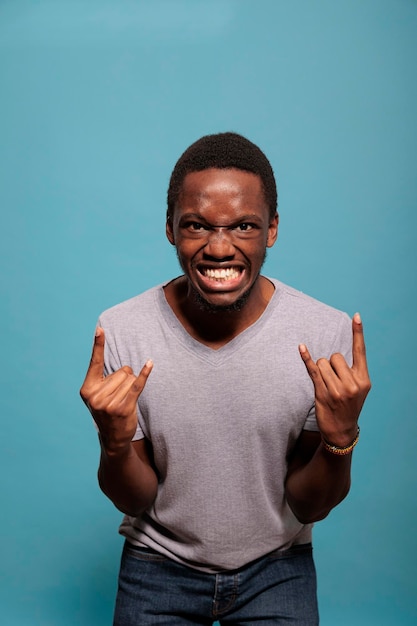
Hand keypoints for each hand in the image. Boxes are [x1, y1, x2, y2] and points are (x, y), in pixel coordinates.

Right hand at [80, 328, 152, 453]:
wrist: (113, 438)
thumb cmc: (107, 411)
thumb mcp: (98, 396)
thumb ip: (104, 380)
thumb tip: (125, 367)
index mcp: (87, 389)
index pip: (95, 362)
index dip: (98, 345)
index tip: (100, 329)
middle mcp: (96, 396)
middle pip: (120, 371)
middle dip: (124, 379)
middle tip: (118, 396)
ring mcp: (109, 403)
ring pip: (130, 378)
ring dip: (131, 386)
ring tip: (124, 401)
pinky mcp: (124, 407)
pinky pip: (137, 385)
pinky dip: (145, 374)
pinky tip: (150, 364)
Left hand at [299, 313, 370, 446]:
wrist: (341, 430)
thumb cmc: (348, 406)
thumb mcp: (358, 389)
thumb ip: (352, 372)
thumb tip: (337, 355)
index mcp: (363, 379)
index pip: (360, 351)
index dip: (358, 333)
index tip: (357, 316)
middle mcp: (352, 384)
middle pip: (335, 356)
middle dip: (331, 365)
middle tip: (334, 381)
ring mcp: (337, 389)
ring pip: (323, 363)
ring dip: (321, 371)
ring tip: (327, 386)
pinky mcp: (322, 393)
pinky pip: (312, 370)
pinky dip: (306, 358)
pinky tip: (301, 347)